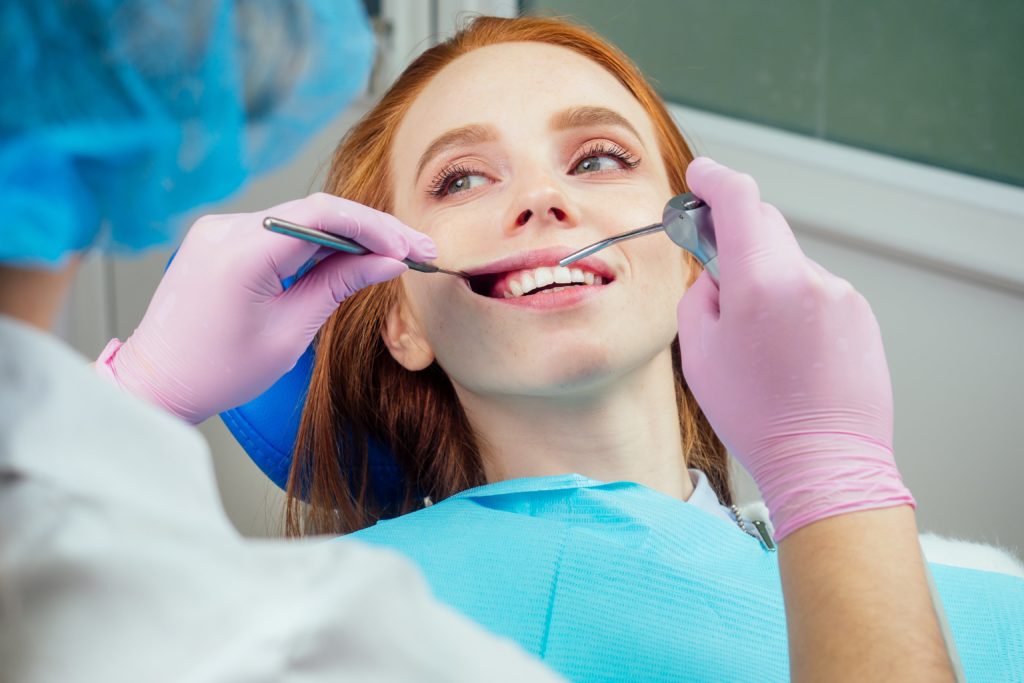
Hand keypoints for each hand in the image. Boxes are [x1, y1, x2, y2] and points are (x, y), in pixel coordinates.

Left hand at [96, 193, 435, 423]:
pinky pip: (281, 231)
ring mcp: (220, 230)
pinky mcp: (221, 239)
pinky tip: (352, 257)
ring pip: (302, 220)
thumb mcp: (290, 332)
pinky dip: (319, 243)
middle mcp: (226, 228)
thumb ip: (340, 286)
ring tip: (395, 255)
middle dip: (372, 231)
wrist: (155, 382)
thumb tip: (388, 262)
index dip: (376, 228)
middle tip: (417, 250)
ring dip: (349, 236)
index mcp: (240, 252)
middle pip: (316, 213)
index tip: (411, 248)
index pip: (323, 216)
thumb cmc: (216, 370)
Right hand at [676, 157, 913, 539]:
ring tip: (759, 340)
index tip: (699, 177)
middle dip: (736, 237)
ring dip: (768, 280)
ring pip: (790, 263)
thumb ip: (701, 294)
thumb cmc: (756, 416)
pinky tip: (787, 350)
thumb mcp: (698, 353)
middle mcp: (808, 278)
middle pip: (766, 226)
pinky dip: (795, 304)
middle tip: (715, 271)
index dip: (713, 179)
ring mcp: (841, 295)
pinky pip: (816, 291)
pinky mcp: (861, 315)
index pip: (739, 199)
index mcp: (762, 282)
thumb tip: (715, 270)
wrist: (825, 462)